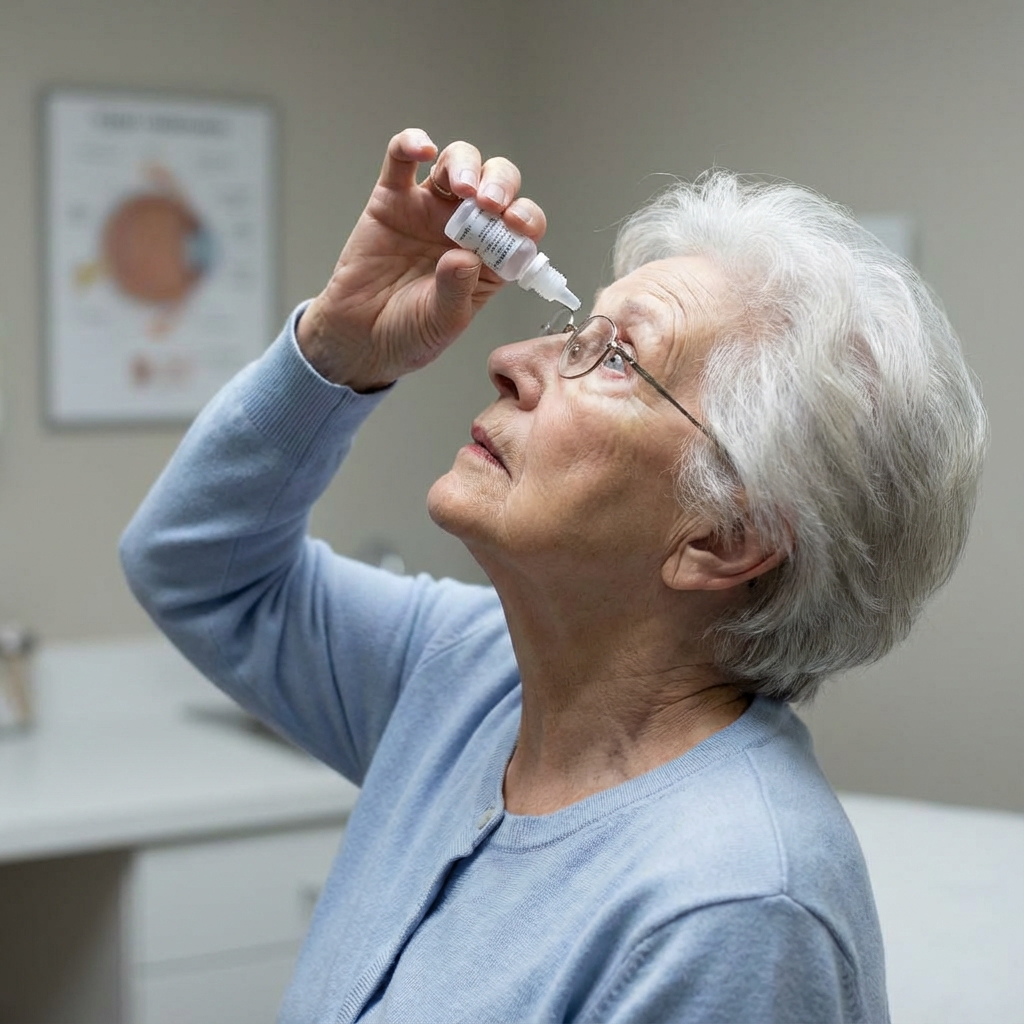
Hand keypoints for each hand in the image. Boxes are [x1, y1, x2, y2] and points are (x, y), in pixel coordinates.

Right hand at [296, 128, 546, 390]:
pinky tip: (422, 149)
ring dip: (464, 165)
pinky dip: (412, 144)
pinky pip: (401, 160)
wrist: (361, 338)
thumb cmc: (410, 333)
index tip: (516, 224)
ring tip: (461, 188)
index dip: (525, 217)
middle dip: (499, 184)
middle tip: (489, 203)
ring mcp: (429, 208)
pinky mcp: (392, 199)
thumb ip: (458, 290)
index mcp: (492, 256)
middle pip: (495, 183)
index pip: (522, 224)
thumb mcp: (444, 321)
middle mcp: (466, 226)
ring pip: (456, 163)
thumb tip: (465, 257)